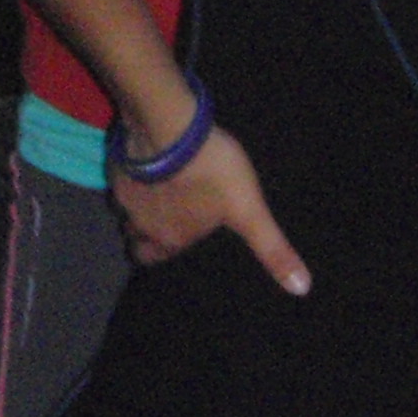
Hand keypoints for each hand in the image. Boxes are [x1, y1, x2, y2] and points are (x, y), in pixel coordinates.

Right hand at [111, 126, 310, 295]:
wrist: (170, 127)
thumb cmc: (212, 171)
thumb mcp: (250, 210)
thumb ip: (272, 248)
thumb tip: (302, 289)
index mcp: (172, 238)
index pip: (152, 258)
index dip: (161, 250)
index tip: (172, 238)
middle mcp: (143, 223)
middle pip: (134, 237)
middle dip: (144, 232)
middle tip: (162, 215)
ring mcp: (125, 194)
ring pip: (126, 208)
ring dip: (138, 202)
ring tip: (157, 184)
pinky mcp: (116, 165)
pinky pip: (120, 178)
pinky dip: (131, 174)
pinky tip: (147, 159)